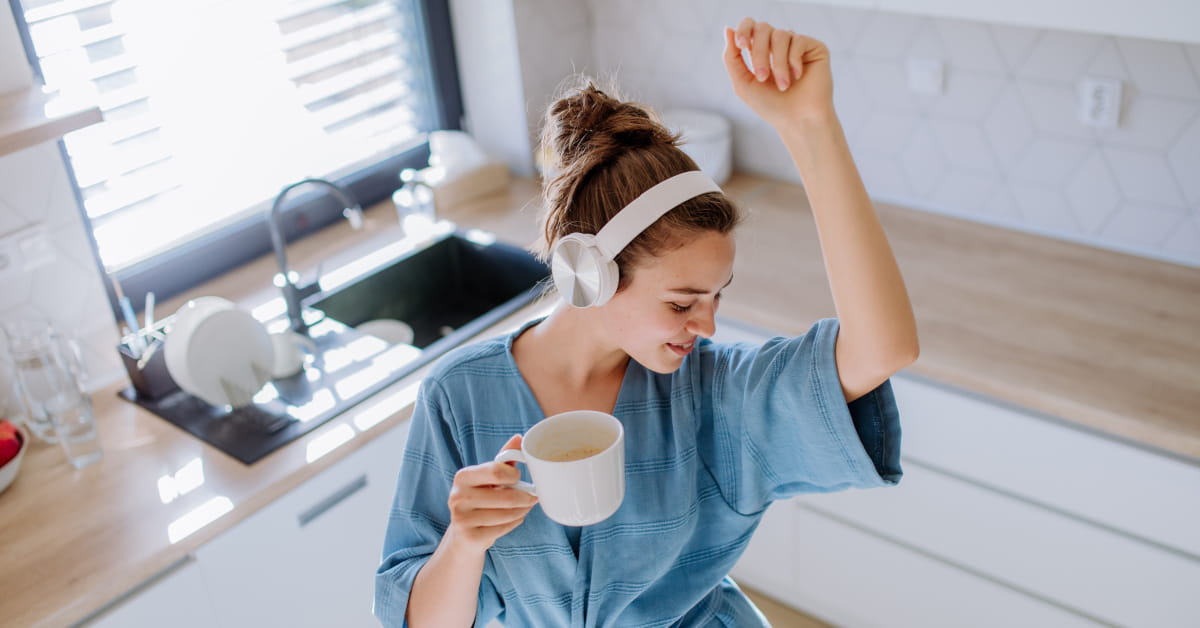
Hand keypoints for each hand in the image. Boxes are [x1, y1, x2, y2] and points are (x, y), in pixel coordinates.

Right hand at [446, 435, 537, 551]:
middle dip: (525, 497)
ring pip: (508, 514)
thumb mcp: (488, 477)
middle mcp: (457, 497)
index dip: (515, 475)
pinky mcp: (470, 537)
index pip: (497, 471)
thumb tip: (519, 437)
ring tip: (524, 507)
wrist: (463, 534)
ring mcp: (461, 519)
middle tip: (533, 496)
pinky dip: (514, 523)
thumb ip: (503, 459)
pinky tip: (513, 519)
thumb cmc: (481, 499)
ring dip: (522, 510)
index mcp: (463, 476)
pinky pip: (503, 528)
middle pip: (506, 496)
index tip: (518, 477)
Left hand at [723, 18, 834, 129]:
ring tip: (782, 85)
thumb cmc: (771, 106)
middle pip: (763, 28)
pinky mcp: (814, 48)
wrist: (798, 121)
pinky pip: (799, 40)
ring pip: (780, 35)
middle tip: (762, 77)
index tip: (741, 45)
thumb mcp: (743, 83)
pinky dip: (793, 60)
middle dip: (759, 53)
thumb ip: (732, 58)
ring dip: (777, 63)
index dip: (744, 30)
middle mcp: (779, 45)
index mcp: (761, 50)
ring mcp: (797, 45)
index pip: (750, 26)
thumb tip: (728, 28)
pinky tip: (798, 76)